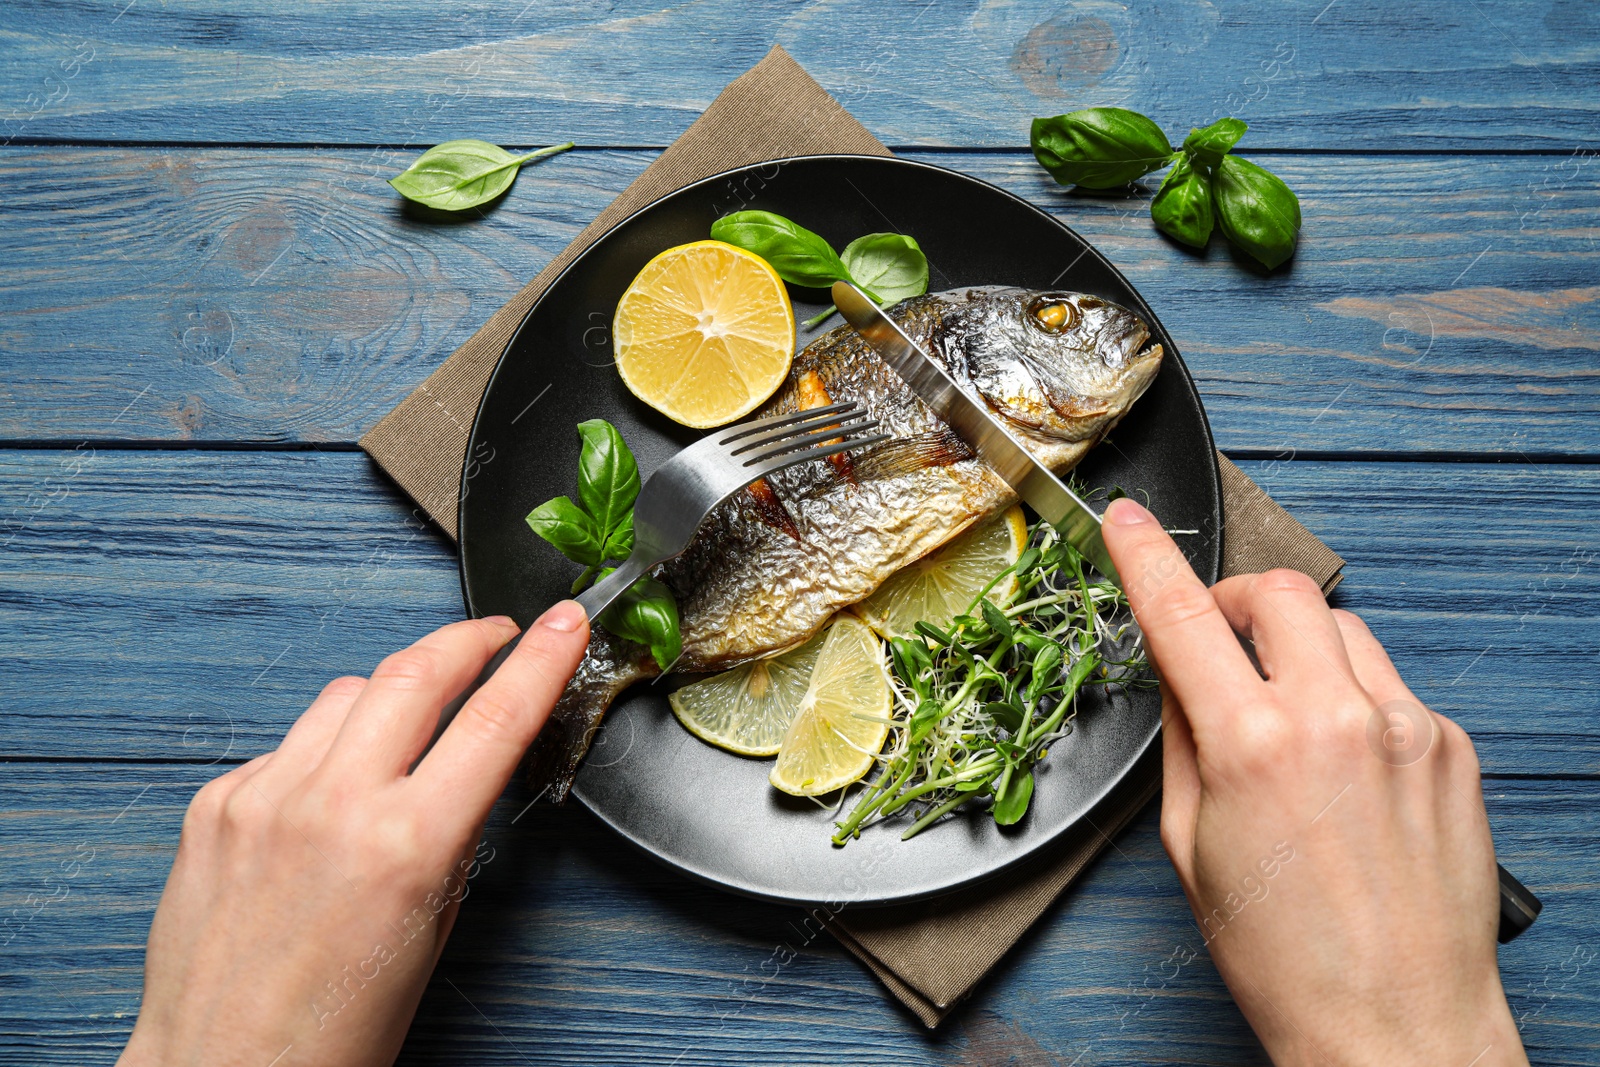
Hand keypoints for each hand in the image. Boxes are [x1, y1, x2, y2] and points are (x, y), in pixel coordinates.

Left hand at [118, 603, 589, 1066]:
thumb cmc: (337, 1026)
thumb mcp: (432, 923)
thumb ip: (452, 830)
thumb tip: (471, 760)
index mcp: (404, 846)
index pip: (494, 720)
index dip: (540, 659)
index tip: (562, 624)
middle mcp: (330, 807)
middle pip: (415, 671)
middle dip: (467, 639)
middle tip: (494, 634)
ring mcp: (264, 798)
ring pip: (347, 692)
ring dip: (393, 690)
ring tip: (411, 718)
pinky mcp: (216, 804)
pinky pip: (288, 742)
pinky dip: (323, 749)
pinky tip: (332, 790)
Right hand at [1102, 498, 1525, 1065]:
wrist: (1395, 1024)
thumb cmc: (1284, 956)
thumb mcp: (1190, 844)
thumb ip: (1186, 740)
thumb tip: (1182, 673)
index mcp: (1253, 747)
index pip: (1182, 616)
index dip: (1143, 557)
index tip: (1125, 521)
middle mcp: (1338, 720)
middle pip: (1281, 592)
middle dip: (1237, 599)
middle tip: (1219, 637)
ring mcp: (1407, 728)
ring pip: (1341, 629)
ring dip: (1299, 649)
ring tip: (1287, 715)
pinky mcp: (1452, 746)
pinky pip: (1390, 684)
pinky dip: (1354, 699)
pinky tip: (1344, 764)